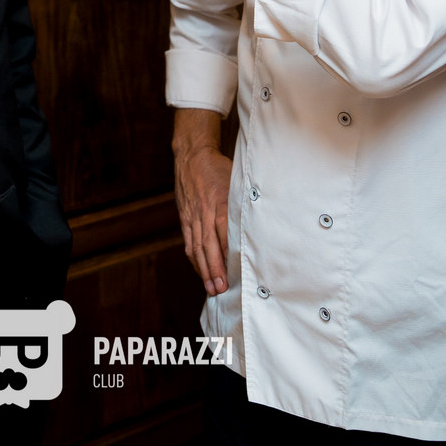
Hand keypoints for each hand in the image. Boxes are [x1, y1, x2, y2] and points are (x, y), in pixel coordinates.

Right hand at [172, 108, 232, 294]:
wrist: (191, 156)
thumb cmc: (218, 169)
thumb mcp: (235, 181)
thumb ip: (243, 202)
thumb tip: (259, 222)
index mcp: (220, 204)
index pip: (224, 235)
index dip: (228, 256)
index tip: (235, 273)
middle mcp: (204, 213)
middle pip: (208, 246)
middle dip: (214, 269)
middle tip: (220, 288)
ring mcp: (192, 217)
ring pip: (196, 247)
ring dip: (203, 269)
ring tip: (210, 287)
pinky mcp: (185, 218)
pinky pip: (189, 241)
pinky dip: (194, 258)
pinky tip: (200, 270)